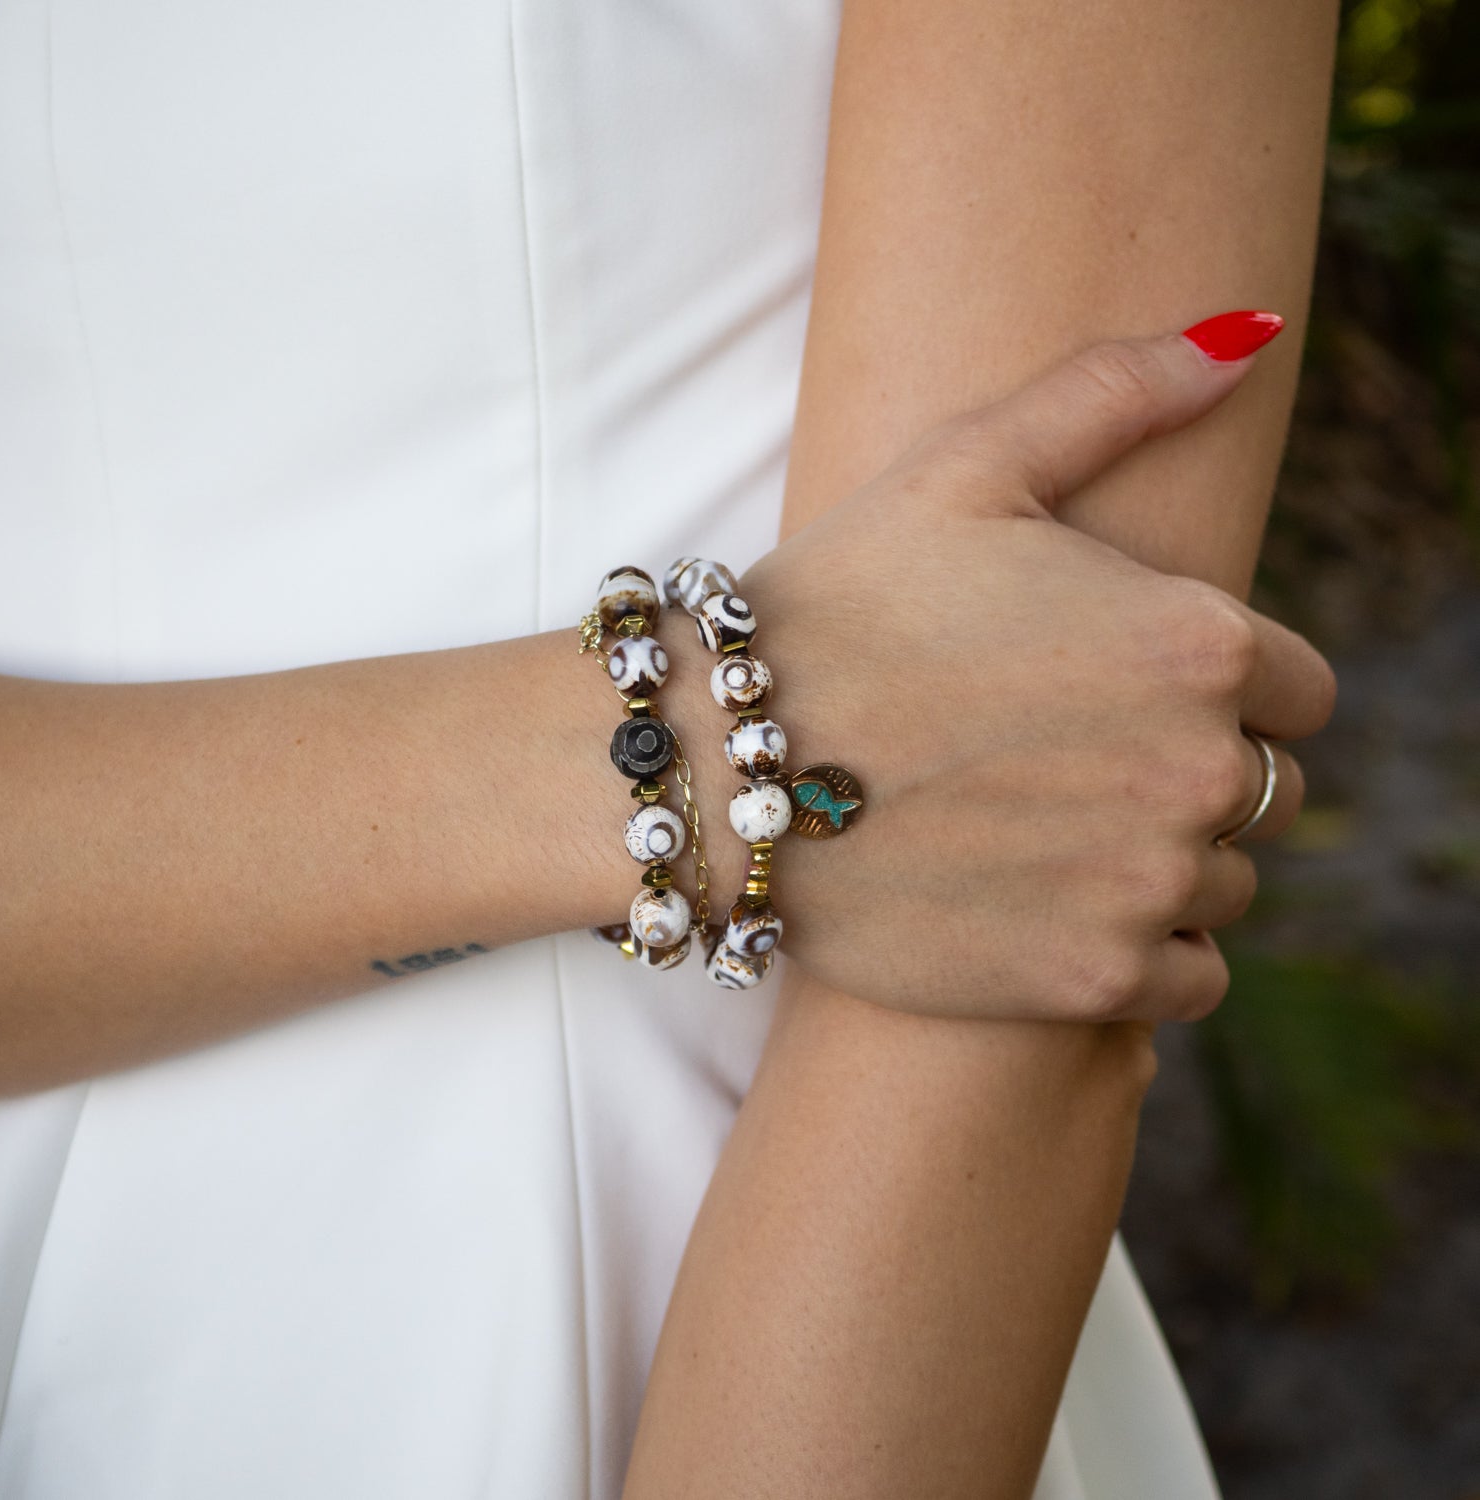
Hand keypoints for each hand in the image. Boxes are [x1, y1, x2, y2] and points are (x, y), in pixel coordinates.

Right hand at [721, 327, 1335, 1022]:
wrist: (716, 766)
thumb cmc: (834, 607)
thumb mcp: (965, 467)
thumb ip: (1118, 392)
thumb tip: (1250, 333)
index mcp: (1194, 640)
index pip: (1295, 688)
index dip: (1216, 685)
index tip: (1124, 690)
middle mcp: (1195, 768)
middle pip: (1262, 789)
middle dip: (1186, 771)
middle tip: (1068, 760)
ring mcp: (1145, 886)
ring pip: (1225, 882)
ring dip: (1162, 862)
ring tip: (1046, 830)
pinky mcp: (1090, 981)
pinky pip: (1193, 976)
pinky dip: (1148, 951)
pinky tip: (1060, 907)